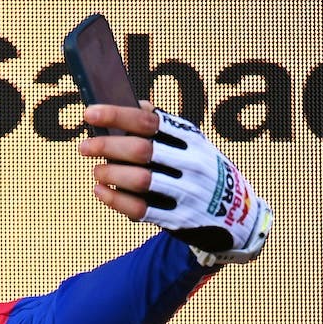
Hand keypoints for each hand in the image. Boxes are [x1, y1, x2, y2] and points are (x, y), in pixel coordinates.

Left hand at [81, 100, 271, 264]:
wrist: (237, 214)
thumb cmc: (201, 170)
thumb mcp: (193, 143)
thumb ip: (165, 127)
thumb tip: (134, 105)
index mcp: (191, 138)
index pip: (149, 121)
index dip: (116, 115)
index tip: (89, 114)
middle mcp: (191, 163)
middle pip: (140, 150)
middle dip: (106, 147)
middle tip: (85, 148)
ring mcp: (187, 191)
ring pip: (139, 180)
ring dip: (110, 174)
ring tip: (98, 171)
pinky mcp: (178, 218)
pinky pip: (139, 209)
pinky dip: (113, 199)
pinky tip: (100, 191)